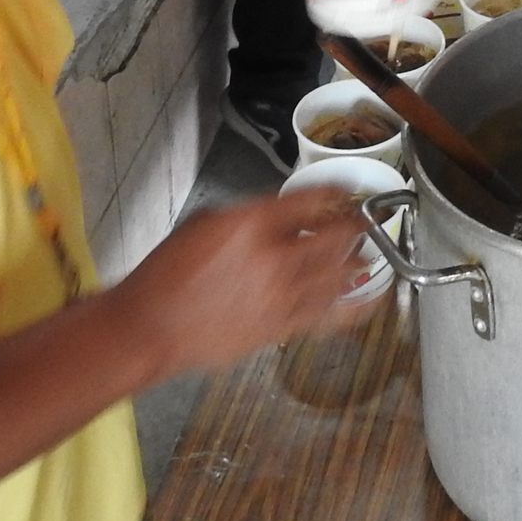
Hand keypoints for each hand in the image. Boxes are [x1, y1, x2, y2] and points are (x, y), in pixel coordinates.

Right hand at [112, 191, 388, 378]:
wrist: (149, 326)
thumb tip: (282, 214)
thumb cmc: (167, 273)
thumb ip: (251, 214)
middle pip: (336, 236)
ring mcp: (281, 296)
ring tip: (363, 250)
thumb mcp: (207, 221)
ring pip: (339, 274)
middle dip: (354, 225)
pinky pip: (331, 315)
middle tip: (360, 220)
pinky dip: (356, 304)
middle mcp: (273, 258)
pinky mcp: (281, 328)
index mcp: (252, 224)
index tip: (349, 192)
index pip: (314, 200)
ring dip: (356, 258)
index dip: (338, 193)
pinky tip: (372, 297)